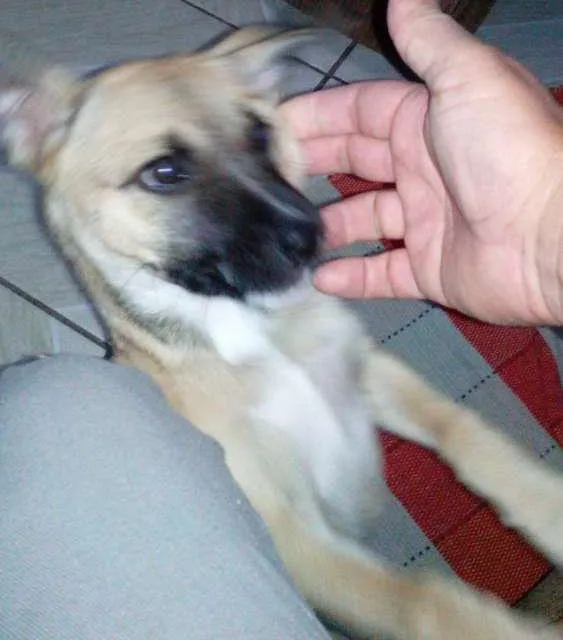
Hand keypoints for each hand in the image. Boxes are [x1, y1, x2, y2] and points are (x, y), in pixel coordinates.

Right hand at [281, 0, 562, 324]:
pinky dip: (354, 277)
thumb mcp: (468, 79)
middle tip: (270, 177)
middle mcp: (422, 169)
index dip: (318, 116)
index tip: (275, 128)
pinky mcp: (428, 269)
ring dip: (329, 226)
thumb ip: (429, 42)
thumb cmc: (505, 151)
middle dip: (315, 166)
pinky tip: (320, 277)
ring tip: (288, 232)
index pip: (359, 113)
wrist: (551, 236)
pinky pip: (382, 273)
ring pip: (363, 221)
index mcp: (426, 122)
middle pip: (355, 163)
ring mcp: (424, 222)